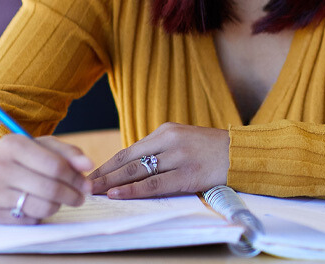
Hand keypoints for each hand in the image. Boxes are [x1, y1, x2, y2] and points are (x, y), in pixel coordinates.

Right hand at [0, 134, 93, 223]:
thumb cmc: (20, 158)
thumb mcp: (42, 146)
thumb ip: (68, 153)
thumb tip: (88, 165)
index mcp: (12, 145)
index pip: (55, 166)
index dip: (76, 178)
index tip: (87, 185)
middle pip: (50, 189)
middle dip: (72, 195)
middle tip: (80, 197)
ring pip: (41, 207)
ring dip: (58, 206)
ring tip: (60, 200)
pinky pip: (28, 220)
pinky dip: (39, 214)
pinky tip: (37, 204)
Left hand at [88, 123, 229, 198]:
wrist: (241, 153)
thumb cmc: (210, 150)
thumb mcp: (183, 141)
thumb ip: (159, 150)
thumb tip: (130, 168)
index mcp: (166, 131)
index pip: (128, 150)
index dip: (106, 164)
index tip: (89, 175)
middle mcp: (169, 140)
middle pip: (128, 160)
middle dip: (103, 175)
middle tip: (83, 186)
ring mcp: (179, 157)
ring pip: (137, 171)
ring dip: (112, 183)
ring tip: (94, 192)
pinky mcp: (188, 174)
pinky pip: (155, 184)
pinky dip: (133, 190)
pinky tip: (118, 194)